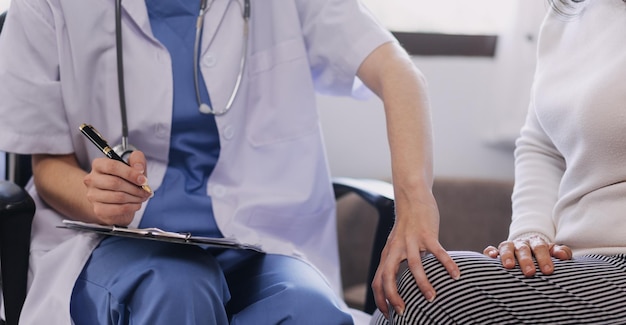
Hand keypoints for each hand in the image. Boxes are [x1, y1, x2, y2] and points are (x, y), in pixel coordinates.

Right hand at [83, 150, 151, 225]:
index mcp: (99, 165)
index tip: (143, 180)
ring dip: (135, 198)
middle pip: (115, 183)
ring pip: (118, 197)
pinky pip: (118, 209)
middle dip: (135, 188)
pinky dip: (131, 207)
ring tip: (142, 197)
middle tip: (146, 191)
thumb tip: (139, 168)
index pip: (112, 166)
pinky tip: (136, 204)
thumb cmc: (126, 179)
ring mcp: (93, 195)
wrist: (118, 199)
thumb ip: (137, 160)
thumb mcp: (134, 165)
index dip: (130, 173)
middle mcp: (92, 179)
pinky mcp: (98, 209)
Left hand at [371, 193, 459, 318]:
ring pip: (414, 266)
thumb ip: (395, 261)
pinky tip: (456, 275)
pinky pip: (438, 252)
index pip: (378, 281)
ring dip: (422, 284)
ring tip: (431, 298)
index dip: (380, 299)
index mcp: (388, 254)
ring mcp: (411, 241)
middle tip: (403, 312)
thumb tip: (398, 283)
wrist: (411, 197)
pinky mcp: (427, 234)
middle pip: (388, 277)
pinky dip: (447, 264)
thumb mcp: (396, 244)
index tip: (388, 314)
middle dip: (393, 297)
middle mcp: (396, 249)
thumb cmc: (406, 225)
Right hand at [483, 236, 572, 276]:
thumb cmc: (543, 257)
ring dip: (507, 256)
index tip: (548, 271)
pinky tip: (492, 257)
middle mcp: (521, 243)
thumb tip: (563, 255)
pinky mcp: (497, 252)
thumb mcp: (554, 253)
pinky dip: (490, 252)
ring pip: (506, 247)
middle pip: (523, 249)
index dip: (544, 258)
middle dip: (526, 260)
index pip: (540, 248)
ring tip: (509, 266)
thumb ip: (561, 252)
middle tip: (530, 272)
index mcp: (536, 242)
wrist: (528, 252)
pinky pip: (490, 250)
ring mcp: (508, 247)